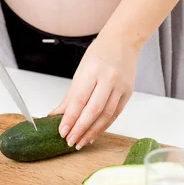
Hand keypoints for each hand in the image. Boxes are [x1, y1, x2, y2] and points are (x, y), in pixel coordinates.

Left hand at [49, 34, 138, 149]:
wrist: (123, 42)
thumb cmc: (99, 55)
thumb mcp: (80, 72)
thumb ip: (70, 97)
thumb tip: (56, 115)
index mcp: (92, 72)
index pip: (79, 100)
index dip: (70, 118)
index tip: (62, 131)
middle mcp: (108, 79)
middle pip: (93, 110)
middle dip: (80, 129)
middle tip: (70, 141)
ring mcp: (120, 87)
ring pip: (106, 115)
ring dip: (92, 132)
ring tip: (81, 142)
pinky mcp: (128, 93)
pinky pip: (115, 114)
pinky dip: (104, 126)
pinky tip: (94, 134)